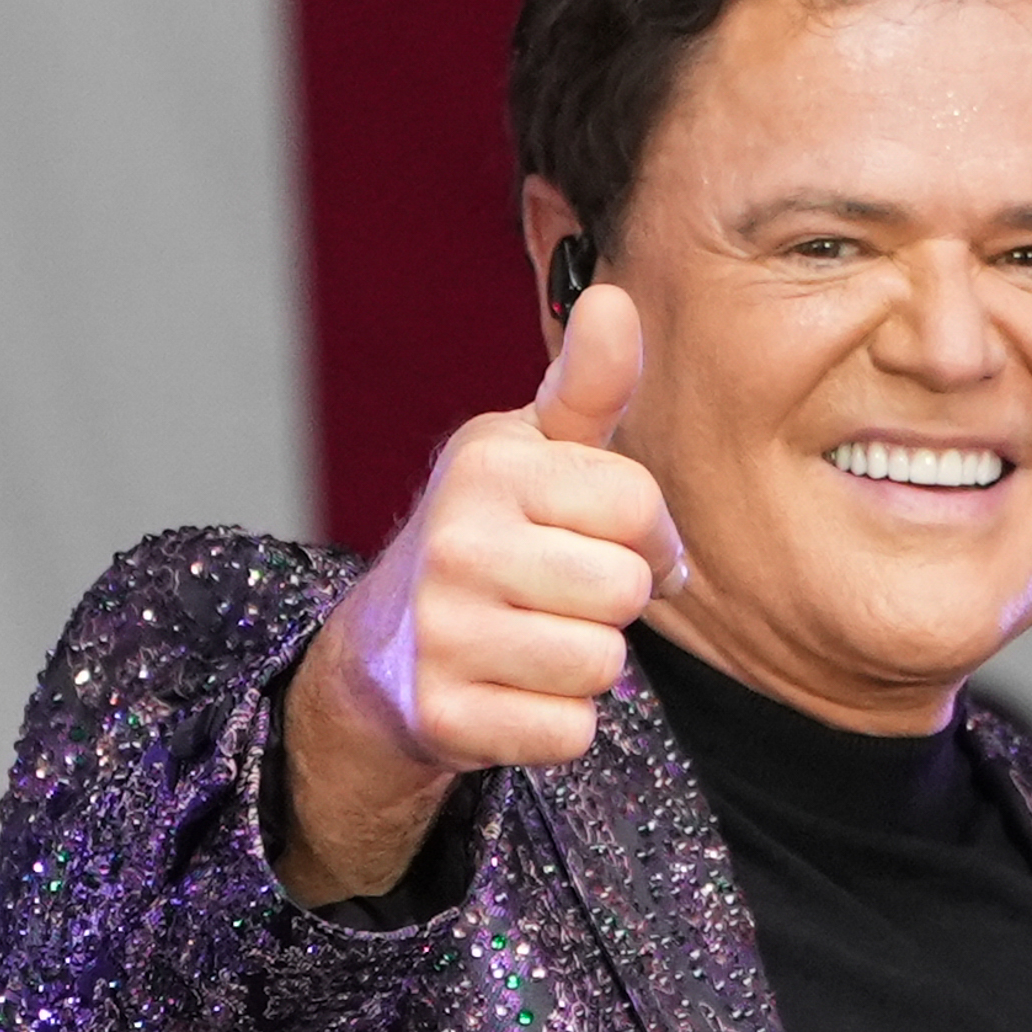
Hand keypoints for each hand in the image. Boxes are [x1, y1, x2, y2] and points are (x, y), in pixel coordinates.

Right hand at [277, 282, 686, 902]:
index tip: (609, 541)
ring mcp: (443, 631)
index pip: (637, 504)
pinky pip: (570, 732)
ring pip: (602, 666)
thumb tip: (615, 299)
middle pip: (625, 590)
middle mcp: (455, 540)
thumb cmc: (491, 538)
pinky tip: (512, 692)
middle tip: (560, 598)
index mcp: (488, 463)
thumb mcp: (533, 454)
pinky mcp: (444, 716)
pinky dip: (556, 724)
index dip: (646, 534)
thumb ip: (588, 387)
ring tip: (532, 640)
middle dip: (612, 603)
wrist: (386, 654)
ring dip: (585, 666)